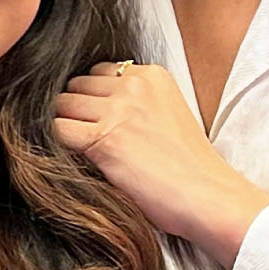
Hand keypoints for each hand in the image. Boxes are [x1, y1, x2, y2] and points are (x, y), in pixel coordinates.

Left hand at [52, 61, 268, 267]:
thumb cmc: (189, 167)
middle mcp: (133, 86)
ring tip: (89, 150)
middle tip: (93, 136)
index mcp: (152, 75)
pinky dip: (60, 144)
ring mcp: (118, 110)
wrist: (210, 198)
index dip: (95, 98)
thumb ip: (133, 101)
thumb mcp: (166, 113)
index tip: (103, 119)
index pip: (98, 72)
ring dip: (68, 126)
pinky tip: (80, 159)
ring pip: (62, 105)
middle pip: (76, 85)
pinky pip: (58, 130)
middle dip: (78, 110)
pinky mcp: (104, 138)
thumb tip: (88, 102)